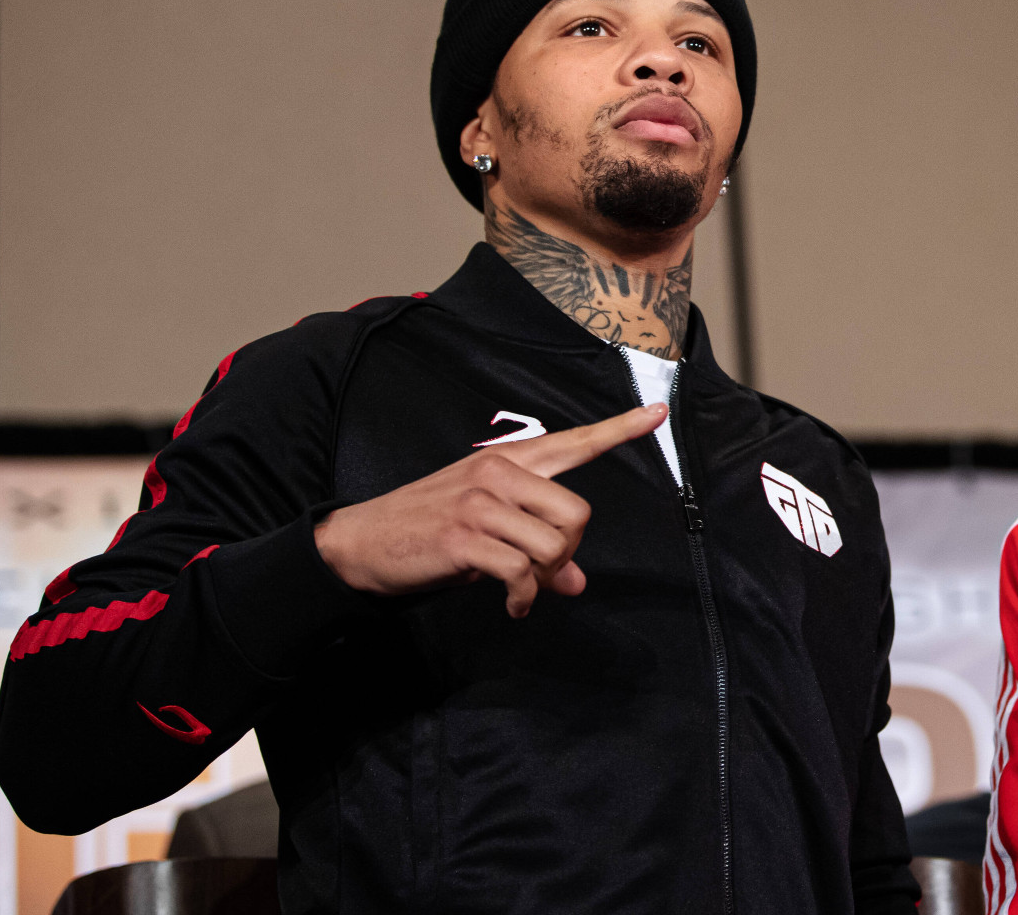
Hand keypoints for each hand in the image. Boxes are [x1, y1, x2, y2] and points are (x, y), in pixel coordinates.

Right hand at [315, 404, 666, 616]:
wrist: (361, 542)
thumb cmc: (429, 529)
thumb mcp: (487, 527)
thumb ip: (535, 544)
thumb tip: (575, 581)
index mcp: (508, 461)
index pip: (573, 441)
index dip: (619, 429)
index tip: (656, 412)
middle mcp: (498, 472)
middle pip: (576, 515)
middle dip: (568, 554)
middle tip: (544, 572)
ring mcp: (480, 503)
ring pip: (553, 547)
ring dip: (545, 580)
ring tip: (523, 590)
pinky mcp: (465, 538)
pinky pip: (523, 574)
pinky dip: (524, 598)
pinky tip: (514, 604)